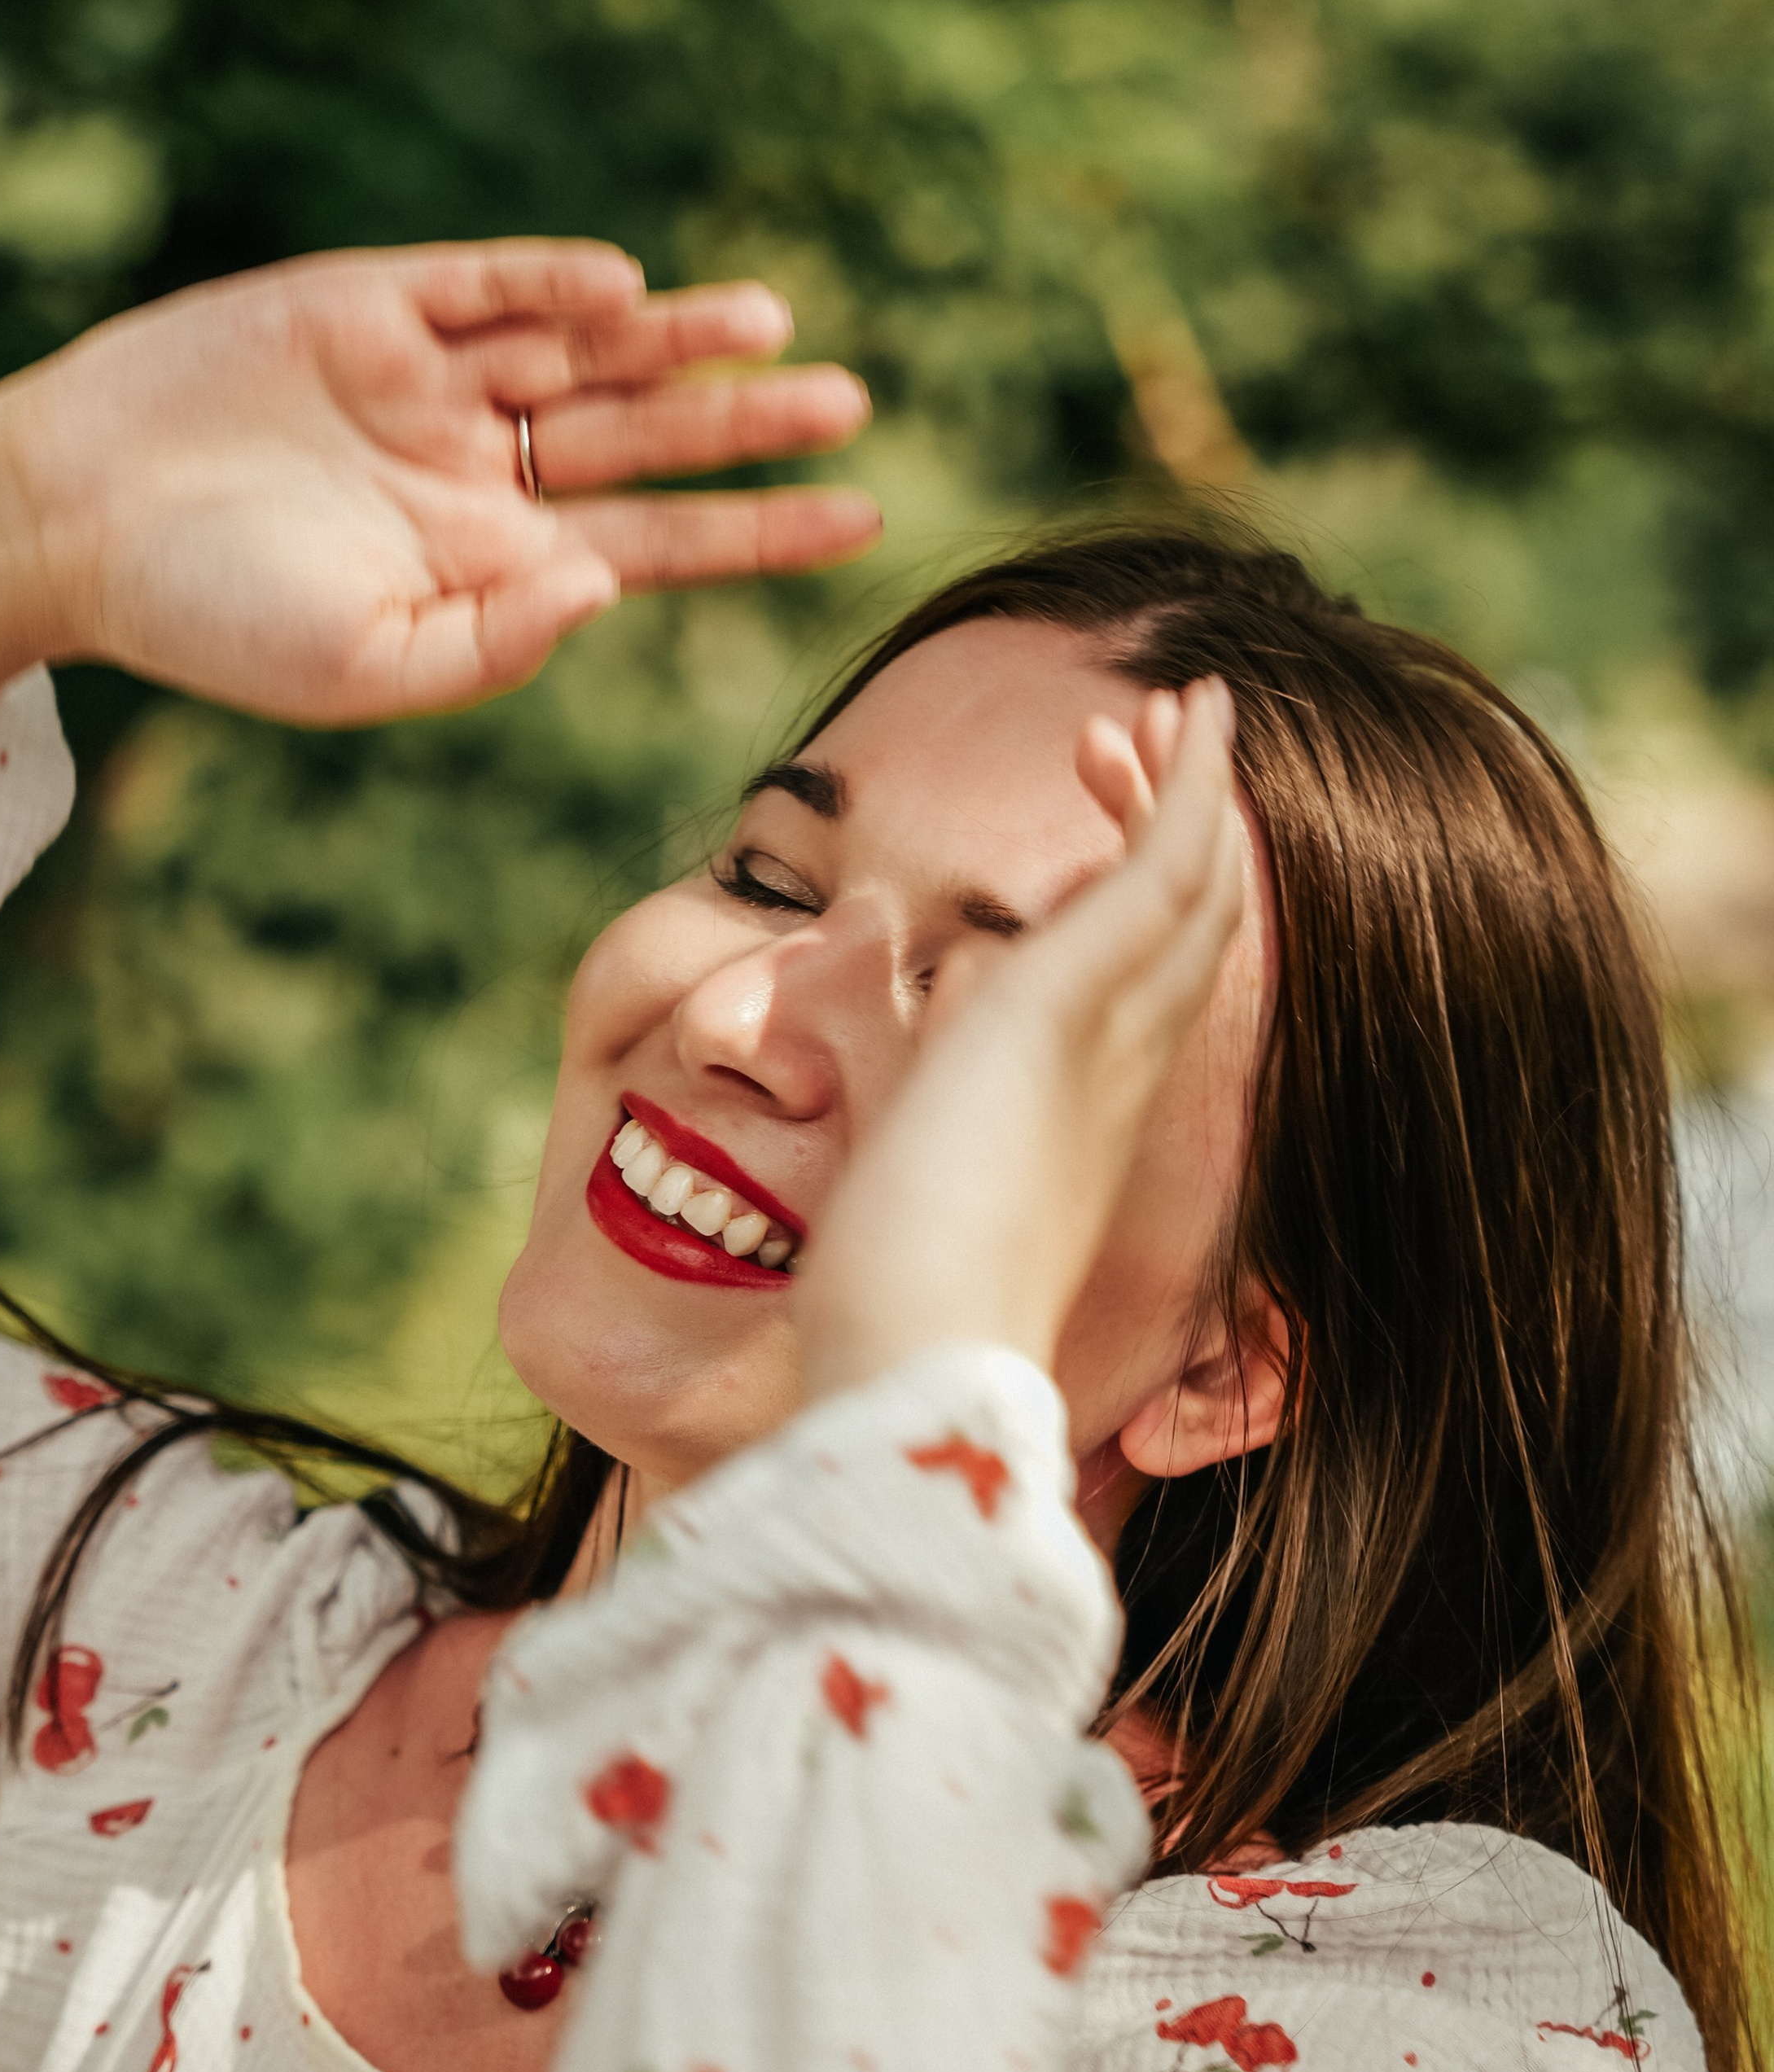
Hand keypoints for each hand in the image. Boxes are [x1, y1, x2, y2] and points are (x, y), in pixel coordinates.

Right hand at [0, 241, 877, 756]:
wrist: (69, 524)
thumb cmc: (211, 622)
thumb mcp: (362, 668)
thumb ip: (491, 643)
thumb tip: (603, 585)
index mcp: (491, 561)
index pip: (657, 544)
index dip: (759, 531)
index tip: (863, 517)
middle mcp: (479, 467)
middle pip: (643, 437)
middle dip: (745, 423)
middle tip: (853, 401)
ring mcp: (427, 381)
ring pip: (581, 352)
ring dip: (673, 338)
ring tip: (769, 322)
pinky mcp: (365, 306)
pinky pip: (480, 287)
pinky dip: (547, 283)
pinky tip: (618, 291)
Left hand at [793, 680, 1244, 1400]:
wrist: (913, 1359)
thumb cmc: (887, 1289)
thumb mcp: (885, 1133)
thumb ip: (889, 1045)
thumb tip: (878, 944)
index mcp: (1078, 1112)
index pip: (1133, 983)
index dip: (1130, 892)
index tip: (1084, 830)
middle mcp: (1118, 1074)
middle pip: (1185, 926)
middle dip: (1173, 827)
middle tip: (1127, 749)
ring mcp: (1107, 1036)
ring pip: (1191, 887)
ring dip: (1185, 790)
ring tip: (1174, 712)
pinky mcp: (1067, 1002)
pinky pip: (1159, 870)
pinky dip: (1186, 788)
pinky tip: (1193, 718)